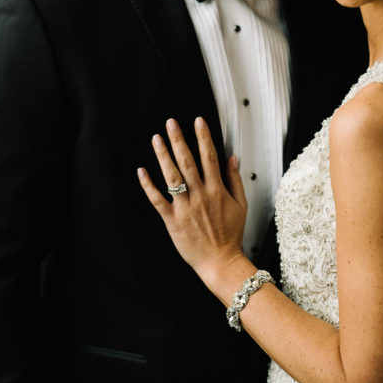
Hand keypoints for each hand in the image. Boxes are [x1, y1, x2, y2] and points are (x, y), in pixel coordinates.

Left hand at [138, 117, 247, 285]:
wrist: (220, 261)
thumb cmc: (231, 233)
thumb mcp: (241, 204)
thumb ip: (235, 179)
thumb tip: (233, 157)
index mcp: (217, 190)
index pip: (209, 157)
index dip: (203, 137)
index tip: (198, 121)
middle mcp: (200, 196)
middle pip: (187, 162)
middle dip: (179, 140)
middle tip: (171, 123)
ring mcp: (185, 208)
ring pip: (172, 177)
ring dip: (163, 156)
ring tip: (156, 139)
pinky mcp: (172, 220)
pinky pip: (158, 200)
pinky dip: (148, 185)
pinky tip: (141, 171)